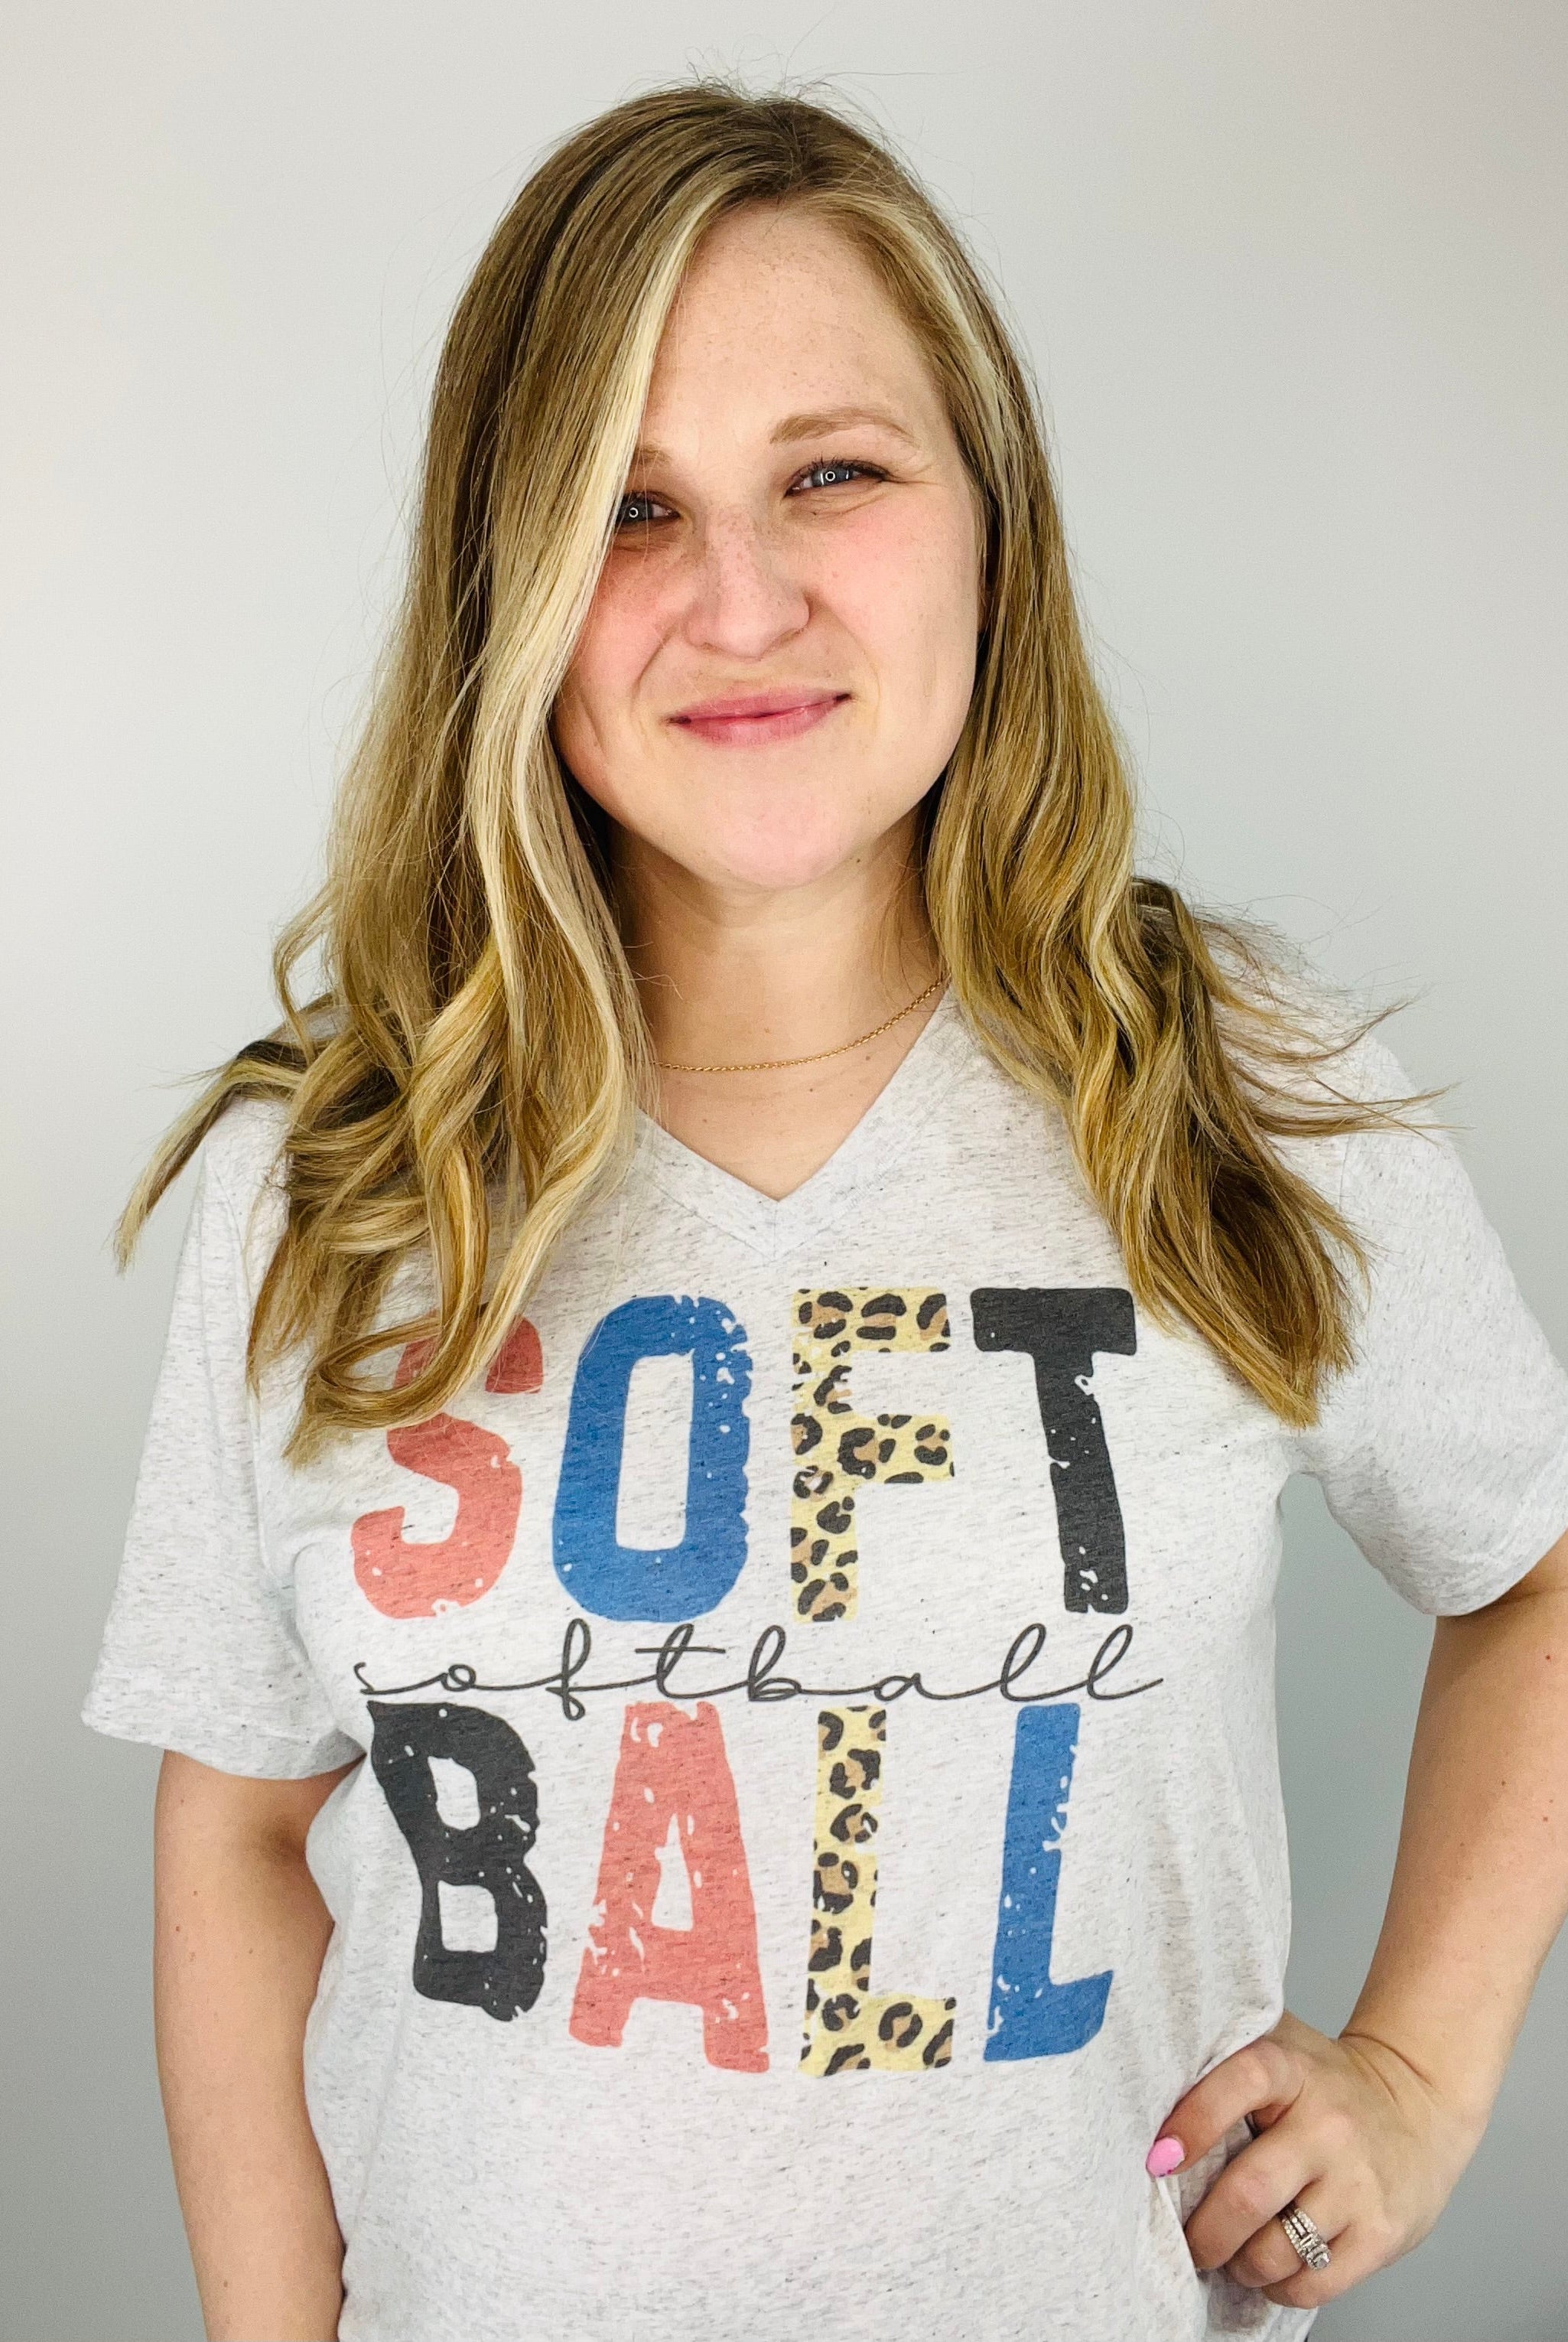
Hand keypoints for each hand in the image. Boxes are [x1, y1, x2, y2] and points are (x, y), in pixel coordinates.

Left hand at [1147, 2011, 1480, 2308]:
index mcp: (1291, 2068)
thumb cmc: (1324, 2082)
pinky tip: (1272, 2269)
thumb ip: (1220, 2053)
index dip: (1193, 2122)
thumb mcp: (1279, 2045)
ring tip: (1231, 2255)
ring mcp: (1358, 2180)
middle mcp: (1328, 2123)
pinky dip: (1279, 2287)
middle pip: (1248, 2192)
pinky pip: (1314, 2282)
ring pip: (1276, 2249)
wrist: (1417, 2102)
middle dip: (1204, 2231)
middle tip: (1188, 2239)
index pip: (1238, 2084)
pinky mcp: (1382, 2231)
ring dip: (1239, 2265)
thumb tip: (1138, 2078)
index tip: (1158, 2159)